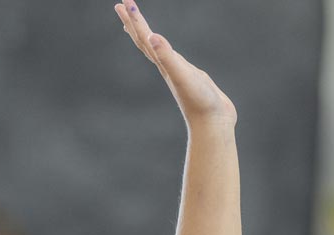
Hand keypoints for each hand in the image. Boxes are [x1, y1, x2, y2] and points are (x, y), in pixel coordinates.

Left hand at [114, 2, 236, 127]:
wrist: (213, 124)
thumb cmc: (199, 101)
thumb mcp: (183, 75)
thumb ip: (167, 57)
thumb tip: (152, 37)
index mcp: (163, 63)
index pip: (144, 36)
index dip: (134, 18)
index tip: (124, 0)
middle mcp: (166, 67)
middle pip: (144, 41)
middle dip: (133, 22)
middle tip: (120, 4)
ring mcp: (177, 72)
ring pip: (156, 50)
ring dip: (144, 35)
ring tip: (136, 26)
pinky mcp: (189, 77)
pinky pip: (171, 58)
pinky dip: (165, 50)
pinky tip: (166, 50)